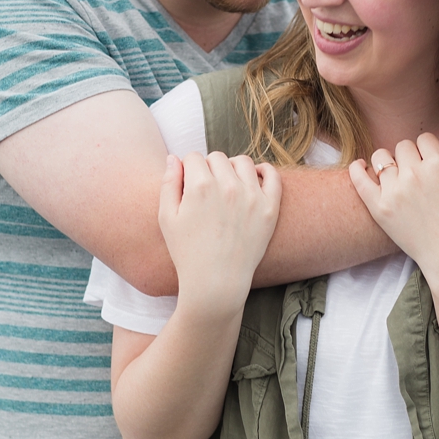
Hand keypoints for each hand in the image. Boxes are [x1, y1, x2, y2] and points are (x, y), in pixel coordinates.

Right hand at [158, 152, 280, 312]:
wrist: (217, 281)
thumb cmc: (187, 251)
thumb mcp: (167, 217)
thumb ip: (168, 183)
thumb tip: (174, 158)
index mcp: (200, 186)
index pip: (194, 157)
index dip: (188, 169)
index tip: (189, 183)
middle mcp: (228, 186)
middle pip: (217, 158)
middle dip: (209, 168)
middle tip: (207, 189)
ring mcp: (252, 196)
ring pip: (242, 162)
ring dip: (233, 168)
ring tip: (227, 185)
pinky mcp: (270, 208)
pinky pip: (272, 175)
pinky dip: (263, 171)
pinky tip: (254, 178)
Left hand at [348, 135, 438, 279]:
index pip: (425, 139)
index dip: (430, 149)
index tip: (432, 163)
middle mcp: (415, 174)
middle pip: (403, 146)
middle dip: (411, 155)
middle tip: (418, 173)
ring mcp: (394, 190)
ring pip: (381, 157)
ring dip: (389, 161)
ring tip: (396, 174)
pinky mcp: (379, 207)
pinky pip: (359, 179)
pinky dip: (357, 169)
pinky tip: (361, 166)